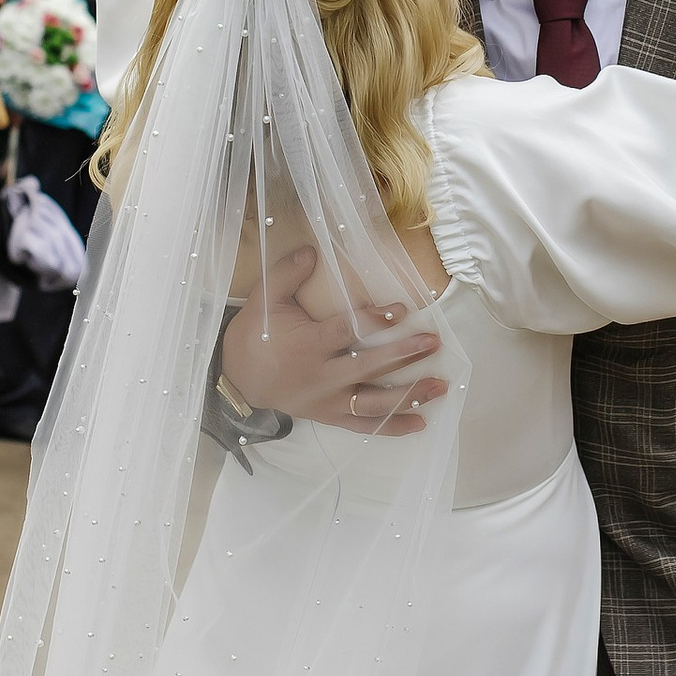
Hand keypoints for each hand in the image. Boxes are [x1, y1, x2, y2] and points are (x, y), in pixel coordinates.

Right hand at [217, 246, 447, 437]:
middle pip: (368, 367)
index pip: (346, 332)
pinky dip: (392, 427)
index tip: (403, 310)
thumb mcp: (263, 299)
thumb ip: (287, 273)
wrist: (236, 379)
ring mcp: (327, 401)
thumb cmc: (253, 336)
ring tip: (440, 384)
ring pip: (373, 402)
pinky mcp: (329, 416)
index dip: (375, 321)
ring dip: (409, 394)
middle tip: (433, 343)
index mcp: (307, 346)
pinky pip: (364, 425)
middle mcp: (320, 377)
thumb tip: (312, 249)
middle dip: (403, 355)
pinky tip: (420, 422)